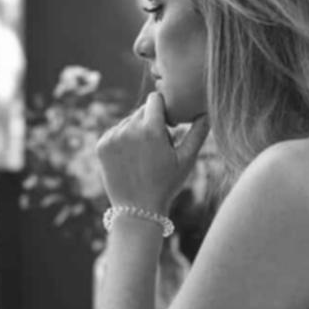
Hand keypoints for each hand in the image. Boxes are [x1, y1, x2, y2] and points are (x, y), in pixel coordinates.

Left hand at [96, 93, 209, 213]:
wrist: (138, 210)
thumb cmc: (167, 185)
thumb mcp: (186, 160)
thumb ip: (198, 133)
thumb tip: (207, 112)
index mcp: (151, 129)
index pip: (155, 99)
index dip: (164, 109)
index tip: (169, 124)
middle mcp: (128, 129)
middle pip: (141, 111)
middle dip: (151, 122)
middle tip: (158, 147)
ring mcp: (112, 137)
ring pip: (128, 122)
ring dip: (136, 131)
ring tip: (144, 156)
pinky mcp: (101, 145)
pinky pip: (115, 132)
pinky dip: (122, 140)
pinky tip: (131, 159)